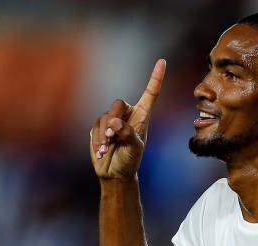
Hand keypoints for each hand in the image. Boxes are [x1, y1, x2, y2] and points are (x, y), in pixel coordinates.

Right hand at [90, 59, 165, 179]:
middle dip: (113, 120)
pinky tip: (101, 150)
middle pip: (118, 104)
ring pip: (105, 115)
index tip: (162, 62)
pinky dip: (97, 138)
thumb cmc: (130, 161)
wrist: (114, 172)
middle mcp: (128, 115)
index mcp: (142, 117)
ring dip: (105, 134)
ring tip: (107, 148)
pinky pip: (95, 125)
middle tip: (111, 136)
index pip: (150, 94)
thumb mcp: (134, 149)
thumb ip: (127, 134)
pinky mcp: (99, 126)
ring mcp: (112, 120)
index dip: (155, 78)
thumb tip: (114, 122)